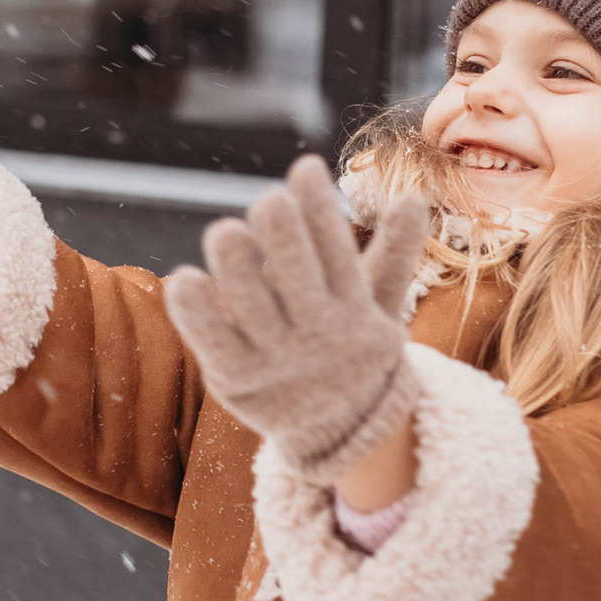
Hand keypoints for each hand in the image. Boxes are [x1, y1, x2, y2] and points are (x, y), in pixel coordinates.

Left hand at [163, 156, 430, 483]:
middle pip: (298, 282)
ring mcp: (275, 360)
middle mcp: (316, 338)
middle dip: (285, 238)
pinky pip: (212, 342)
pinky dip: (195, 313)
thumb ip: (393, 254)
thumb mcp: (381, 308)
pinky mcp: (235, 379)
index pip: (340, 256)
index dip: (322, 211)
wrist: (340, 433)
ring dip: (237, 268)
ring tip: (226, 231)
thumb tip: (413, 198)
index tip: (306, 167)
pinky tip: (186, 278)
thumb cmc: (356, 352)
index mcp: (355, 315)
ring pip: (251, 309)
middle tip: (270, 200)